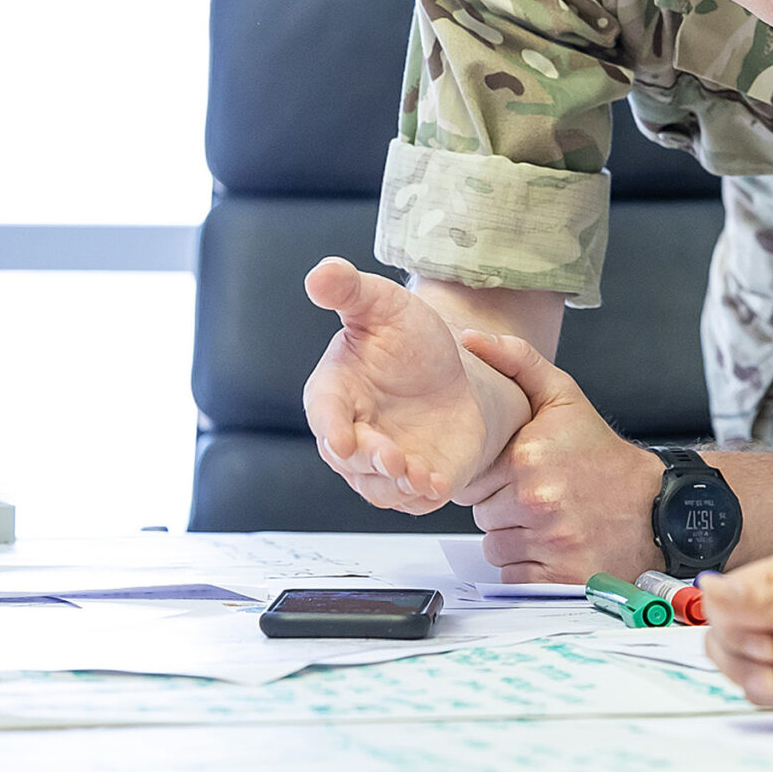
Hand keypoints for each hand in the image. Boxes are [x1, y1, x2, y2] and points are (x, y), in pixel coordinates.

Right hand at [302, 257, 489, 511]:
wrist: (451, 367)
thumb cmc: (405, 336)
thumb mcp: (382, 306)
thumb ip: (349, 291)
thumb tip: (321, 272)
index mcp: (332, 394)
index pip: (324, 415)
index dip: (330, 428)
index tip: (340, 439)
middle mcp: (351, 434)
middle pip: (351, 460)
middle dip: (370, 461)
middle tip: (394, 458)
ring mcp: (382, 461)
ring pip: (380, 487)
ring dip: (398, 485)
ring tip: (421, 475)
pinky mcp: (416, 476)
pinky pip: (413, 498)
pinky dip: (423, 496)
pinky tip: (439, 485)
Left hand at [456, 330, 665, 583]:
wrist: (661, 506)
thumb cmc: (605, 456)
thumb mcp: (566, 398)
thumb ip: (517, 363)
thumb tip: (471, 340)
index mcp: (528, 455)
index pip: (471, 479)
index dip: (493, 478)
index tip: (521, 474)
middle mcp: (537, 499)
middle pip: (482, 516)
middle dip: (504, 509)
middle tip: (542, 498)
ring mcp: (550, 541)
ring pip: (496, 549)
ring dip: (517, 540)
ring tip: (551, 523)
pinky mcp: (560, 577)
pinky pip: (515, 578)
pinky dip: (531, 569)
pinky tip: (556, 548)